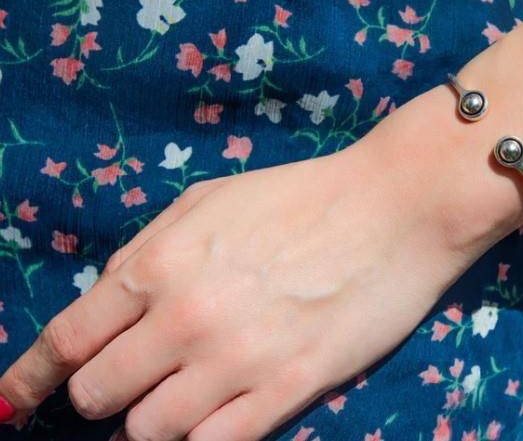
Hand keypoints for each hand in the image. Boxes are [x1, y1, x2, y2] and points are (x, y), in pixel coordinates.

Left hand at [0, 91, 512, 439]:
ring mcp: (238, 362)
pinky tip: (209, 419)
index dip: (31, 377)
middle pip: (98, 395)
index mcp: (159, 266)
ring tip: (175, 399)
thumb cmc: (300, 196)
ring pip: (149, 432)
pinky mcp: (289, 391)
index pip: (68, 341)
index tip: (14, 401)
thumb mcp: (207, 200)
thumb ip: (145, 251)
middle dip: (101, 395)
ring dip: (149, 421)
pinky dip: (198, 439)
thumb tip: (104, 305)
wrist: (394, 209)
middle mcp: (187, 321)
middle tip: (128, 382)